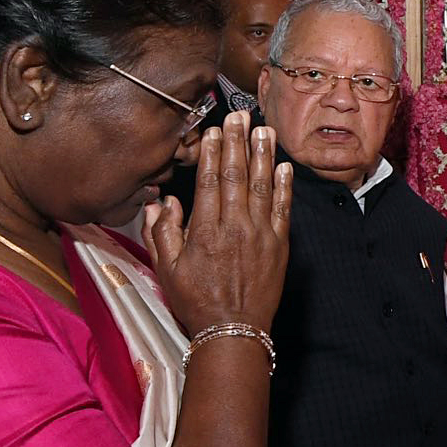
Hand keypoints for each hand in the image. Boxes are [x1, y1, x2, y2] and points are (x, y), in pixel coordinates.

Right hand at [145, 110, 292, 334]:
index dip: (213, 152)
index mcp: (205, 230)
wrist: (234, 331)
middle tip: (240, 115)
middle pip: (237, 174)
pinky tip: (285, 165)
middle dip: (238, 142)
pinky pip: (283, 208)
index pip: (210, 181)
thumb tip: (161, 202)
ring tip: (264, 128)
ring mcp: (261, 234)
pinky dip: (284, 185)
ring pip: (262, 185)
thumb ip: (161, 233)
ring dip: (263, 154)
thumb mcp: (166, 270)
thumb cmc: (197, 301)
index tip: (214, 130)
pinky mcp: (280, 245)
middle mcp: (235, 226)